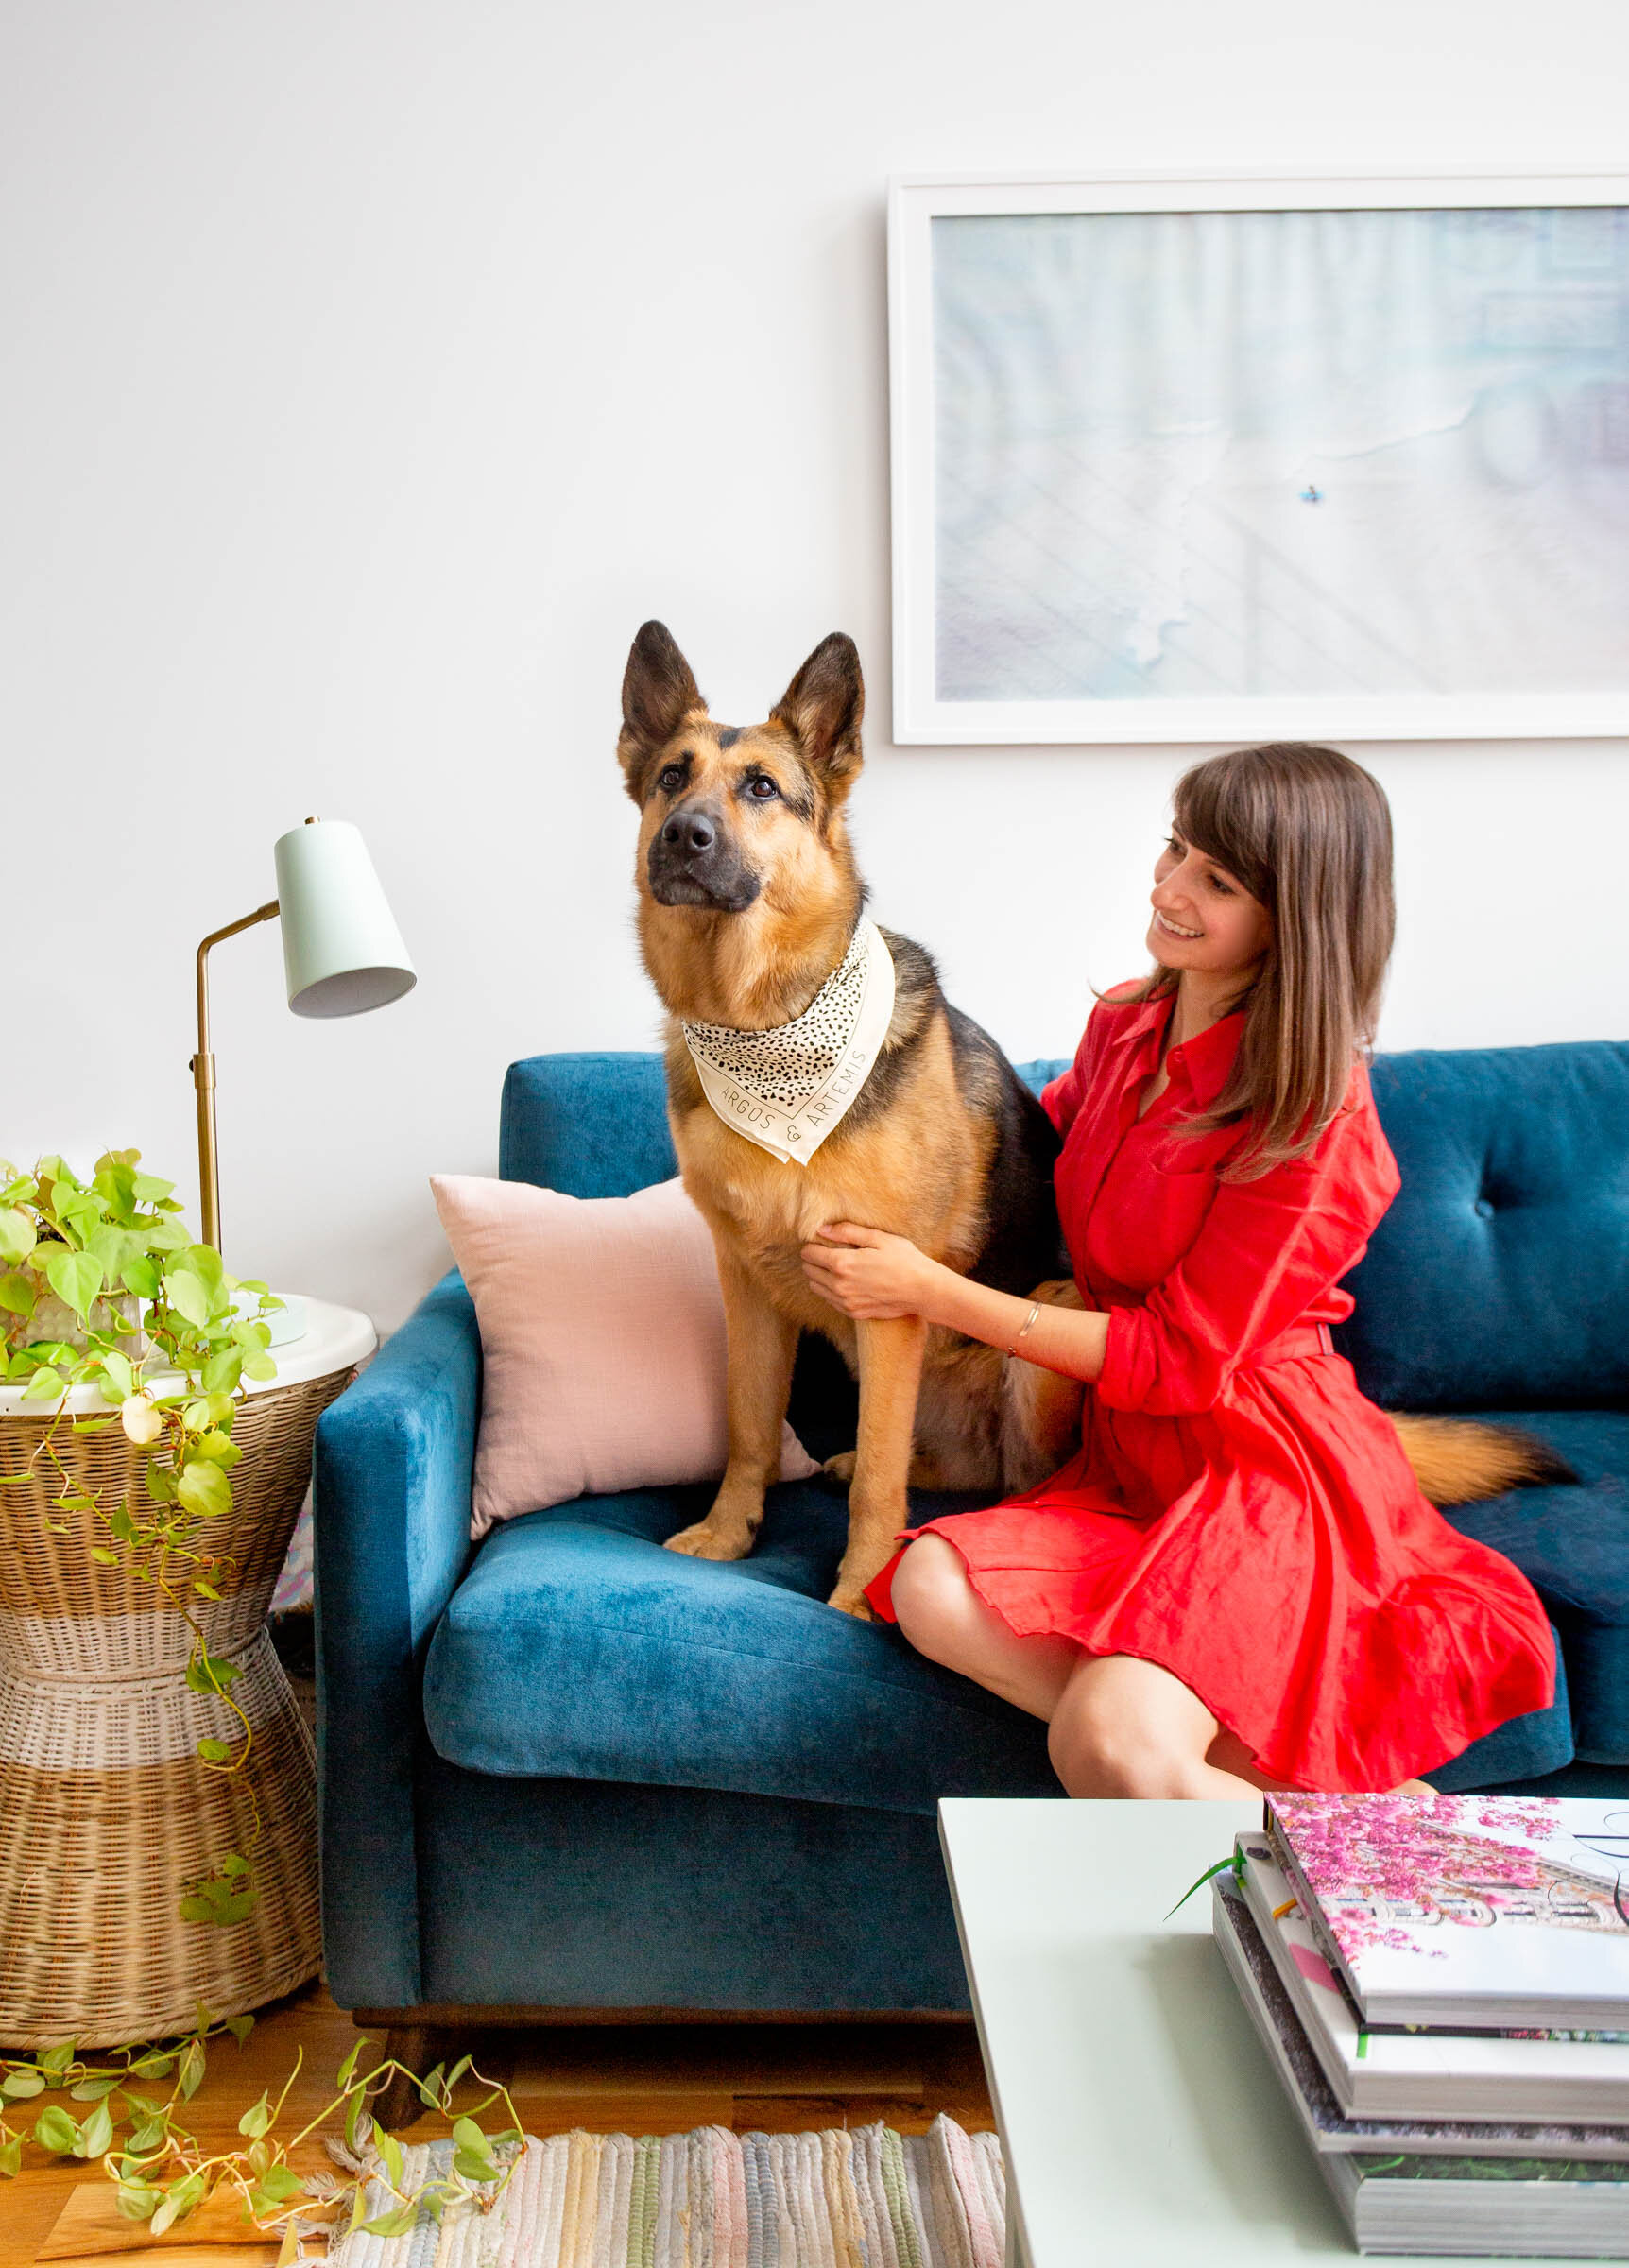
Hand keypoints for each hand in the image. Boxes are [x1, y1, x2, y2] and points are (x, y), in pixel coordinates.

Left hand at [800, 1221, 945, 1321]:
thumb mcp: (878, 1238)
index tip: (823, 1242)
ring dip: (821, 1276)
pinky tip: (848, 1282)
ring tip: (840, 1268)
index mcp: (842, 1264)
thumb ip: (847, 1232)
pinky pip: (830, 1301)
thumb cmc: (904, 1260)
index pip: (809, 1254)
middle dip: (815, 1260)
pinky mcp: (853, 1313)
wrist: (922, 1291)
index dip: (814, 1245)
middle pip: (809, 1271)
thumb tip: (822, 1229)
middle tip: (831, 1253)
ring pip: (816, 1287)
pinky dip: (832, 1291)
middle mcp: (839, 1286)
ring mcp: (846, 1302)